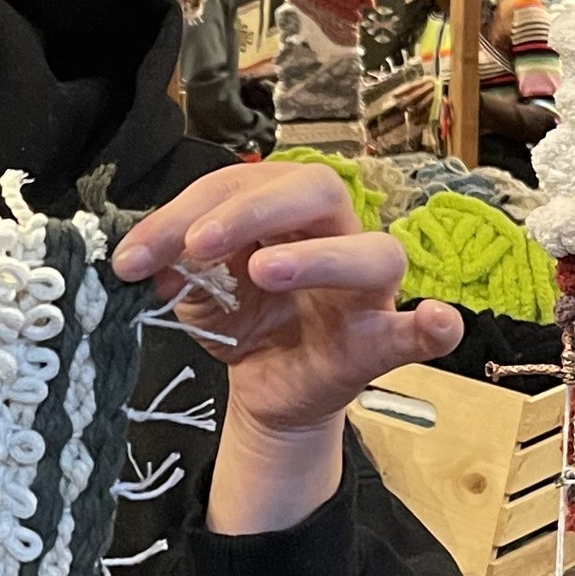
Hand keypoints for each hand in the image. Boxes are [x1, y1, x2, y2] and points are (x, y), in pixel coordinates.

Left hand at [113, 166, 461, 533]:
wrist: (262, 391)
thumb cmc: (241, 321)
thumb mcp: (193, 292)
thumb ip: (175, 267)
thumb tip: (147, 258)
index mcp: (283, 211)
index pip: (241, 184)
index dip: (185, 212)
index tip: (136, 255)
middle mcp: (333, 235)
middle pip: (315, 191)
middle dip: (252, 210)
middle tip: (199, 245)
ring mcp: (364, 290)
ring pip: (372, 251)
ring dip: (319, 257)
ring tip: (264, 271)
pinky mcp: (380, 342)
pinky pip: (417, 332)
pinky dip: (433, 325)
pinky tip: (438, 321)